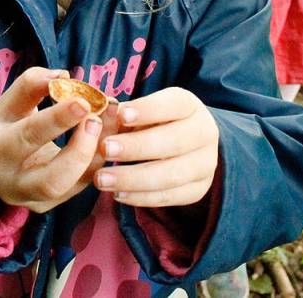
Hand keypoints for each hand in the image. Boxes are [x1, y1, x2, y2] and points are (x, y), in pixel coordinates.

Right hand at [0, 67, 110, 212]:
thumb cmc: (4, 126)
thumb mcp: (7, 103)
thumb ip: (31, 85)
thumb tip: (63, 75)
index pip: (29, 136)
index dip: (58, 119)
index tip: (83, 101)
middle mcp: (14, 184)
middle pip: (53, 179)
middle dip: (81, 150)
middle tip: (97, 119)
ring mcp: (36, 200)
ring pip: (75, 186)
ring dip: (98, 152)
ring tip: (113, 120)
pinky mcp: (55, 204)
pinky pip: (84, 184)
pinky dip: (100, 158)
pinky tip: (114, 134)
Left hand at [93, 87, 218, 206]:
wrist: (187, 144)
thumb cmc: (154, 121)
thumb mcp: (142, 110)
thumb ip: (123, 115)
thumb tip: (97, 120)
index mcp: (190, 105)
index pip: (173, 105)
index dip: (147, 110)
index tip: (121, 115)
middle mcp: (205, 133)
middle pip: (173, 142)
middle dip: (136, 147)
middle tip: (104, 149)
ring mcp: (205, 164)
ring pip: (171, 175)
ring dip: (133, 179)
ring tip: (102, 179)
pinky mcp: (199, 189)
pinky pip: (170, 197)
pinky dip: (141, 197)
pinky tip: (118, 194)